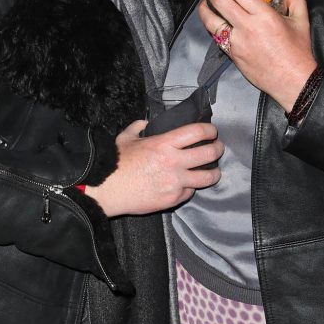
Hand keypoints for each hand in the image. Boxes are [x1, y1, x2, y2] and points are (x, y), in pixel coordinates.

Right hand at [85, 119, 222, 216]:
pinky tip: (187, 185)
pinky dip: (190, 188)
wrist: (106, 189)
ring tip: (213, 171)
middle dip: (218, 149)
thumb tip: (145, 123)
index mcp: (164, 144)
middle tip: (217, 149)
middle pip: (209, 154)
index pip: (197, 132)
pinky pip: (190, 192)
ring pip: (207, 178)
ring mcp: (175, 182)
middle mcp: (174, 162)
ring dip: (213, 173)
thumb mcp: (125, 139)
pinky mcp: (172, 199)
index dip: (209, 130)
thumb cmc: (114, 163)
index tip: (212, 132)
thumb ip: (138, 127)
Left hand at [198, 0, 317, 112]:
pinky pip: (216, 36)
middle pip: (220, 0)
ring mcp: (237, 42)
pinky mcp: (232, 54)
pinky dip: (211, 25)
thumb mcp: (302, 21)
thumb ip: (294, 1)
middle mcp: (247, 26)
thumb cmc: (299, 53)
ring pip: (211, 19)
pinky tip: (212, 20)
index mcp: (264, 15)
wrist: (293, 82)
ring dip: (205, 6)